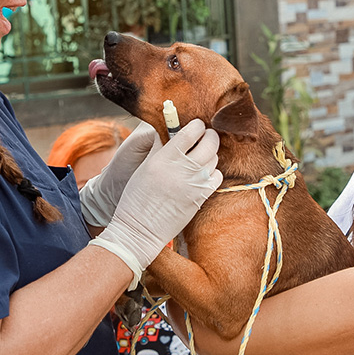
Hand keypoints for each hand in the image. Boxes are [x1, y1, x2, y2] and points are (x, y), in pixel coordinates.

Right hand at [89, 119, 221, 288]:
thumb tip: (172, 129)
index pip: (190, 132)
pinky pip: (217, 176)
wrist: (140, 229)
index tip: (196, 124)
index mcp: (164, 158)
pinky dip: (213, 172)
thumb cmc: (136, 197)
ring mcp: (194, 184)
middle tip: (205, 135)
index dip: (197, 125)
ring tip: (201, 155)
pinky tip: (203, 173)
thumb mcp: (145, 166)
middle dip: (209, 135)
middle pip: (209, 143)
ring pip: (214, 159)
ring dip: (210, 153)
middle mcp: (182, 169)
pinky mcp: (201, 197)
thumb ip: (160, 147)